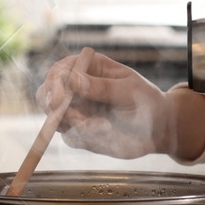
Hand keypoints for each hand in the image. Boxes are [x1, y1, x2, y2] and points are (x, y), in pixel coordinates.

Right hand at [36, 49, 204, 159]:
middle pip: (46, 94)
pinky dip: (83, 137)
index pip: (58, 71)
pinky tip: (106, 132)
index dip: (53, 85)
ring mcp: (77, 110)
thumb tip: (72, 80)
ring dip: (75, 124)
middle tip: (66, 115)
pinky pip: (70, 136)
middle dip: (52, 106)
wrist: (158, 129)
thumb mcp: (128, 91)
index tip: (58, 100)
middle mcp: (77, 88)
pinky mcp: (80, 131)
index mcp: (88, 68)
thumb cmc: (146, 102)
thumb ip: (101, 87)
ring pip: (56, 118)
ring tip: (103, 127)